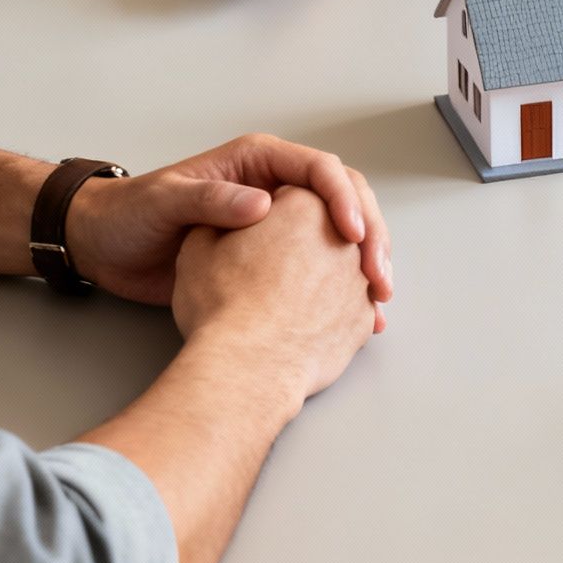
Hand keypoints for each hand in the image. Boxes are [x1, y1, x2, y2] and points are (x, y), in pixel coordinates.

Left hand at [66, 134, 393, 329]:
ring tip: (377, 299)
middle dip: (370, 237)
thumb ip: (211, 200)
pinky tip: (358, 316)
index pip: (319, 170)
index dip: (343, 200)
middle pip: (345, 201)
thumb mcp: (165, 201)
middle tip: (377, 275)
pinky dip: (342, 291)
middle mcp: (276, 189)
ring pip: (340, 238)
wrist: (104, 249)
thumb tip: (262, 204)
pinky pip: (321, 270)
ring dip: (364, 266)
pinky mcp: (273, 261)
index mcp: (257, 163)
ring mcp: (279, 226)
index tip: (353, 236)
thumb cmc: (129, 215)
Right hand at [172, 187, 376, 405]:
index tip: (262, 230)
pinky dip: (336, 311)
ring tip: (295, 297)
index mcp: (303, 203)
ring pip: (348, 268)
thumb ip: (222, 218)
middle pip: (329, 227)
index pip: (296, 194)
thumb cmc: (221, 304)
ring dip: (329, 275)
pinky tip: (311, 324)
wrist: (246, 368)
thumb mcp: (200, 245)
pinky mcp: (362, 319)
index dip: (276, 210)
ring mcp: (357, 280)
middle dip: (309, 239)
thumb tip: (237, 215)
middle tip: (284, 262)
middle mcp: (341, 236)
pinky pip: (353, 307)